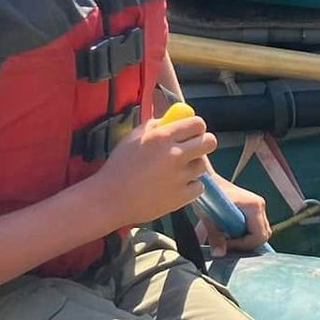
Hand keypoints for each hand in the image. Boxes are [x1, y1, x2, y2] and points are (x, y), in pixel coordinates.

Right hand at [101, 114, 216, 224]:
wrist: (110, 199)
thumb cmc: (119, 166)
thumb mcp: (133, 137)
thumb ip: (155, 126)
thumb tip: (173, 120)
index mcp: (162, 137)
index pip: (197, 123)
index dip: (196, 127)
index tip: (192, 132)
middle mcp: (174, 155)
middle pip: (209, 142)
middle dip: (203, 143)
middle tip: (193, 149)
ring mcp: (180, 177)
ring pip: (203, 165)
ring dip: (193, 166)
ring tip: (178, 171)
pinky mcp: (182, 197)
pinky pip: (199, 186)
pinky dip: (191, 186)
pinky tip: (176, 186)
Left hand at [197, 175, 270, 256]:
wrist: (205, 179)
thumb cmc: (208, 195)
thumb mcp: (209, 219)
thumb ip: (215, 237)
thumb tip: (219, 254)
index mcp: (254, 207)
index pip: (259, 236)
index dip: (243, 245)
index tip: (227, 245)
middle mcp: (259, 206)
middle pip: (263, 235)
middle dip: (246, 244)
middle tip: (228, 244)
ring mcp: (257, 206)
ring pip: (259, 232)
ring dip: (245, 239)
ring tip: (227, 238)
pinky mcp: (252, 207)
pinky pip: (254, 227)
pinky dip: (244, 233)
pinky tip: (228, 232)